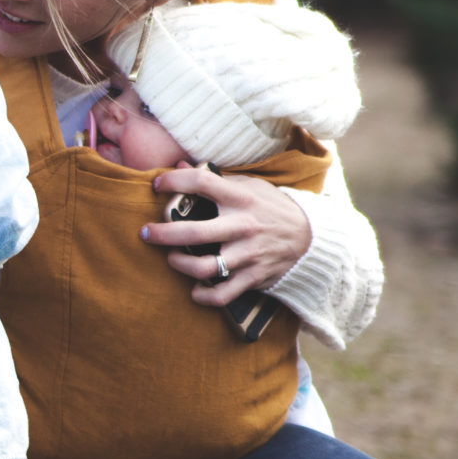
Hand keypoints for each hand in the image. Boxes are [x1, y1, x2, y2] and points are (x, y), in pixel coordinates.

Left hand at [142, 164, 311, 306]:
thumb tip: (179, 163)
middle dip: (162, 234)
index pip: (201, 183)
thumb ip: (215, 178)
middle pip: (194, 233)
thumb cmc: (271, 208)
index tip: (156, 184)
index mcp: (241, 198)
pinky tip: (194, 290)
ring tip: (172, 258)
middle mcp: (243, 226)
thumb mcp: (250, 186)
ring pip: (204, 267)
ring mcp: (248, 254)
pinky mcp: (254, 277)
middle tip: (145, 233)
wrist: (311, 238)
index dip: (174, 181)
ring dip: (179, 265)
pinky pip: (223, 293)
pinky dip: (204, 295)